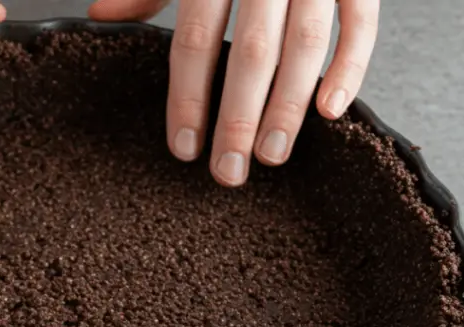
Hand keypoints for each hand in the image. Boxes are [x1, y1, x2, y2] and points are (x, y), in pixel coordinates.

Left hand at [89, 0, 379, 186]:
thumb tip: (101, 17)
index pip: (195, 39)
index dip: (187, 97)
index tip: (183, 148)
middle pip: (252, 50)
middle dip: (239, 117)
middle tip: (228, 172)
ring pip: (305, 44)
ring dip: (288, 106)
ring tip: (271, 156)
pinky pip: (362, 21)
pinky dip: (351, 66)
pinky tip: (331, 112)